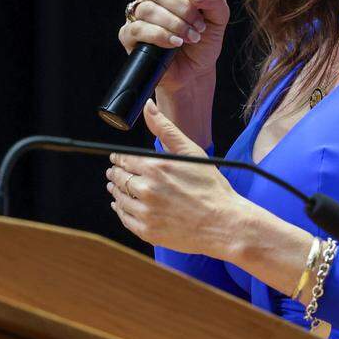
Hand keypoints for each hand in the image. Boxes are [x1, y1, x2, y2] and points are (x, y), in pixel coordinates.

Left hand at [106, 99, 246, 257]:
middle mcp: (148, 190)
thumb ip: (166, 129)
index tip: (118, 159)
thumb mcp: (191, 152)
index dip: (119, 158)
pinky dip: (120, 211)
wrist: (223, 223)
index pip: (125, 159)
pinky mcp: (148, 231)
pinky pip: (125, 219)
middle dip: (116, 173)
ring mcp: (146, 212)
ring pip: (119, 198)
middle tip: (114, 172)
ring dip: (115, 191)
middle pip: (119, 178)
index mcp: (156, 168)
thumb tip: (149, 107)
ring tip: (115, 187)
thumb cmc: (211, 188)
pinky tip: (121, 207)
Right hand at [117, 0, 230, 93]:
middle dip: (183, 9)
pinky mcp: (129, 35)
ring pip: (148, 9)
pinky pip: (138, 29)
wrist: (194, 71)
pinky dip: (160, 36)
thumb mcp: (218, 18)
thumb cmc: (204, 41)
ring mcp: (137, 15)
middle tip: (199, 26)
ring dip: (174, 25)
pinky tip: (174, 44)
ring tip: (191, 38)